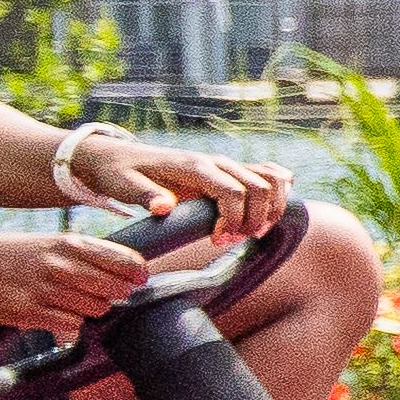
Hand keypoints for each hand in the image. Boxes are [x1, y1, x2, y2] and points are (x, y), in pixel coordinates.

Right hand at [0, 228, 142, 337]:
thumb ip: (91, 255)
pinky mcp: (30, 312)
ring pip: (96, 310)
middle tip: (100, 292)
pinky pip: (72, 326)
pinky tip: (53, 312)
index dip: (137, 274)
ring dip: (89, 309)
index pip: (126, 262)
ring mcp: (45, 290)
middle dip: (114, 294)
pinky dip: (68, 323)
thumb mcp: (54, 242)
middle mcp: (61, 266)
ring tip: (68, 300)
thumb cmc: (18, 254)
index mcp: (71, 244)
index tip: (138, 279)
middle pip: (116, 290)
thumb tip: (134, 272)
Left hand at [85, 133, 286, 233]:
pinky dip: (278, 193)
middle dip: (255, 219)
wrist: (121, 158)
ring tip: (249, 233)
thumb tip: (164, 208)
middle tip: (231, 241)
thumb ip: (145, 196)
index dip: (234, 219)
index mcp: (196, 167)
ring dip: (270, 210)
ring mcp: (227, 165)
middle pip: (261, 188)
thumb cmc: (121, 174)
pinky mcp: (230, 171)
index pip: (234, 192)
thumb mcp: (124, 185)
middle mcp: (218, 163)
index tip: (216, 240)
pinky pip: (269, 175)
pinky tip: (265, 213)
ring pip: (273, 180)